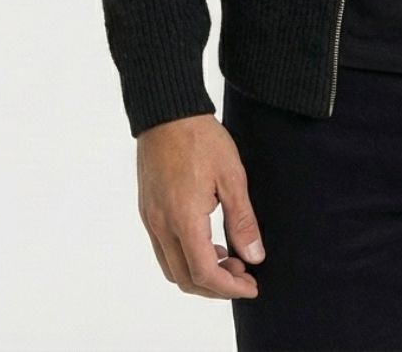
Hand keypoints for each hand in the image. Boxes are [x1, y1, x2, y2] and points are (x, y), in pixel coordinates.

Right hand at [136, 112, 264, 299]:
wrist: (167, 113)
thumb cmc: (201, 139)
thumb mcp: (232, 176)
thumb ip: (242, 220)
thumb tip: (254, 256)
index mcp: (184, 219)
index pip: (204, 273)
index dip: (230, 288)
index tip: (252, 286)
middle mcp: (162, 226)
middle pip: (185, 279)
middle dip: (216, 287)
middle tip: (243, 274)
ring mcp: (151, 219)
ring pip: (172, 268)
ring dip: (199, 274)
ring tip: (228, 258)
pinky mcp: (147, 211)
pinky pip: (164, 250)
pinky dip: (186, 258)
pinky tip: (207, 242)